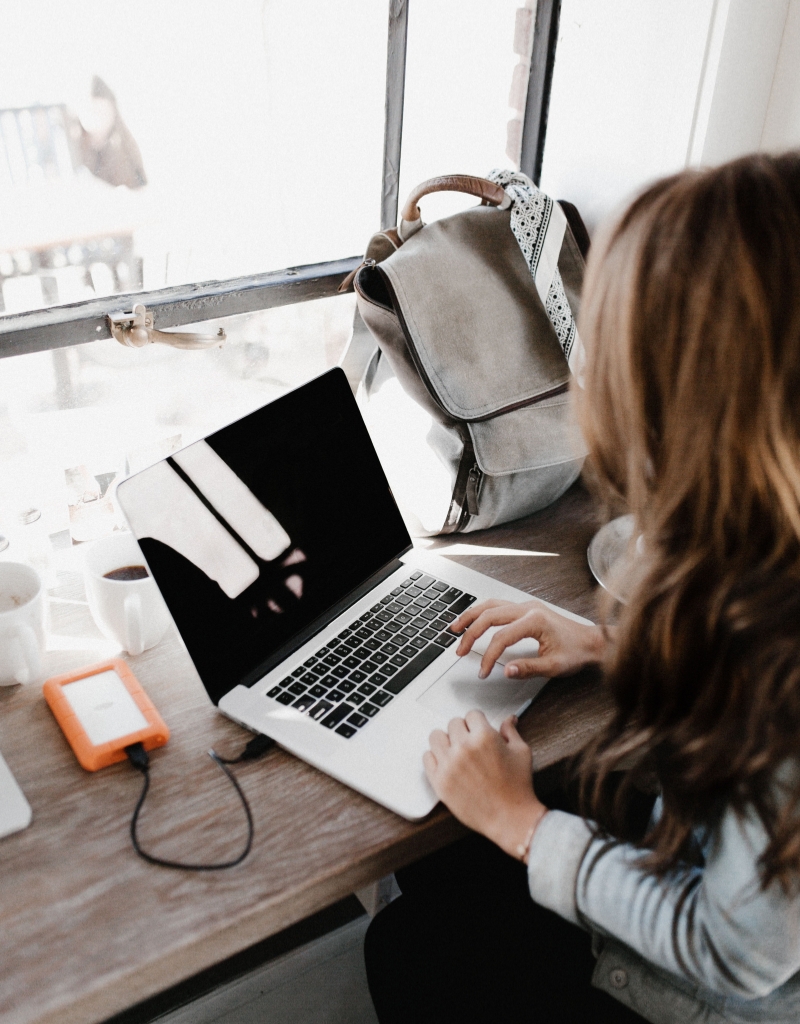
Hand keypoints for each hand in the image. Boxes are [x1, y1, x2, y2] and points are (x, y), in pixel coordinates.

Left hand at [423, 710, 546, 859]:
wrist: (510, 818)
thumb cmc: (518, 787)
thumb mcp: (521, 752)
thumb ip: (511, 732)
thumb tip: (509, 719)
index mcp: (484, 737)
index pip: (472, 714)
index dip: (478, 722)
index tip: (479, 730)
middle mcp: (463, 748)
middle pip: (453, 724)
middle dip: (463, 730)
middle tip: (471, 743)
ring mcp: (449, 765)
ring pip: (436, 736)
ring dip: (446, 741)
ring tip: (456, 751)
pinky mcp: (439, 781)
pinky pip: (427, 757)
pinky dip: (436, 758)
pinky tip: (447, 763)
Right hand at [452, 599, 606, 679]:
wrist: (592, 642)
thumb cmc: (577, 652)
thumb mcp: (554, 666)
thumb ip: (528, 668)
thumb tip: (506, 670)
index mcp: (535, 621)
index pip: (501, 637)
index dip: (488, 656)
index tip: (483, 671)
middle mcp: (528, 608)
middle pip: (489, 615)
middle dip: (471, 633)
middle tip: (459, 650)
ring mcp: (527, 606)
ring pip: (491, 605)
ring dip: (471, 616)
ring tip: (456, 628)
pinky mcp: (527, 608)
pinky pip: (498, 605)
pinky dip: (482, 612)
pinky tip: (474, 620)